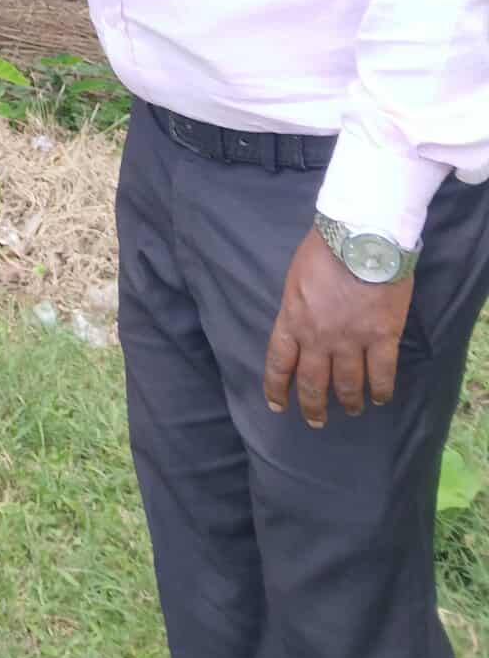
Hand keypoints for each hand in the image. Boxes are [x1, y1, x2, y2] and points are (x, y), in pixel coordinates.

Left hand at [263, 226, 415, 426]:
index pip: (279, 362)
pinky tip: (380, 398)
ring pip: (347, 384)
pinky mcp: (382, 337)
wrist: (361, 237)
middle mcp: (317, 337)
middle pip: (312, 382)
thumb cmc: (325, 249)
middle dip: (312, 405)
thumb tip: (302, 322)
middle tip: (316, 421)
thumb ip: (297, 306)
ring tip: (352, 409)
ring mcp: (350, 340)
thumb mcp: (296, 278)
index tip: (277, 405)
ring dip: (349, 401)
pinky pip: (381, 374)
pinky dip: (380, 390)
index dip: (277, 387)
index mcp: (292, 319)